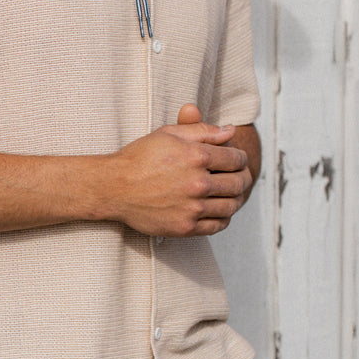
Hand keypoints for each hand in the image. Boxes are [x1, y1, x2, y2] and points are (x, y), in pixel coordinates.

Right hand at [104, 103, 251, 237]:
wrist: (115, 186)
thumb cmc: (141, 156)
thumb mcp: (170, 134)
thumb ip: (203, 130)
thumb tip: (231, 130)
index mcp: (196, 156)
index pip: (235, 159)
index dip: (241, 157)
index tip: (238, 159)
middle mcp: (198, 183)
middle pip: (238, 183)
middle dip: (243, 177)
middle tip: (241, 176)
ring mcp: (192, 208)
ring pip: (231, 205)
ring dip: (236, 198)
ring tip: (232, 192)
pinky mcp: (186, 227)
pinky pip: (218, 225)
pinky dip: (225, 217)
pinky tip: (219, 209)